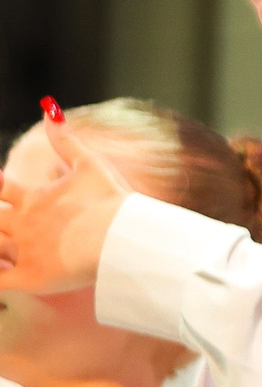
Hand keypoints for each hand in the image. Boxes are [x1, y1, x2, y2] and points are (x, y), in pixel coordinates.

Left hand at [0, 121, 133, 292]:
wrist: (123, 237)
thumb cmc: (111, 200)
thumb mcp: (90, 165)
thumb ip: (65, 140)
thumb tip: (49, 108)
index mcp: (34, 198)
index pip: (0, 187)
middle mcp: (24, 224)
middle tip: (1, 216)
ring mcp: (25, 252)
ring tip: (2, 242)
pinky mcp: (31, 279)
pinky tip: (1, 270)